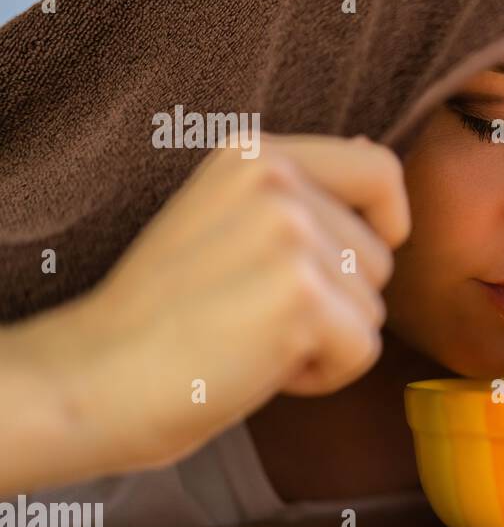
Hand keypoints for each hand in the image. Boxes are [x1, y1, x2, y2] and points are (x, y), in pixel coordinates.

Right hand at [22, 133, 409, 474]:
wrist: (96, 377)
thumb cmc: (167, 314)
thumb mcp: (230, 219)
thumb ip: (305, 190)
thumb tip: (374, 149)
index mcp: (257, 152)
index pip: (380, 171)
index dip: (385, 226)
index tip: (342, 265)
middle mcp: (276, 179)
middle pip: (381, 257)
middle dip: (336, 303)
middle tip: (254, 314)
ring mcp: (288, 233)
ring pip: (373, 307)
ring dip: (325, 341)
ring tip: (250, 336)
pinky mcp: (299, 296)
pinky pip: (364, 350)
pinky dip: (323, 376)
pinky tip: (257, 366)